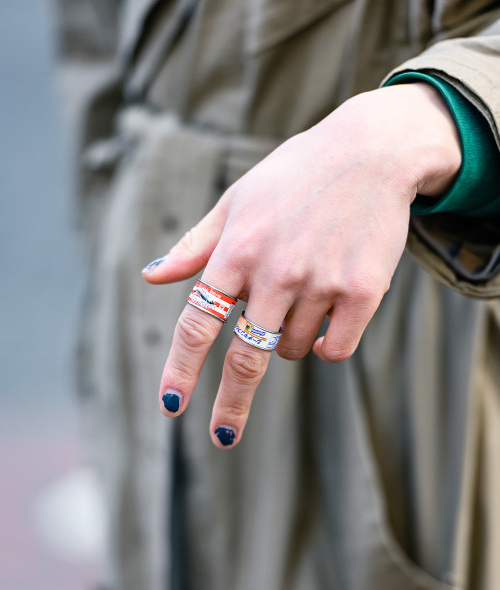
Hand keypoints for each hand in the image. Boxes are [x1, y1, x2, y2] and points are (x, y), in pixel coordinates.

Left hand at [142, 83, 460, 447]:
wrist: (371, 152)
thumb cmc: (294, 176)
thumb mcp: (237, 200)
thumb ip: (195, 246)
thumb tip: (151, 276)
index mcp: (236, 251)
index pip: (198, 323)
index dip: (182, 369)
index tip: (171, 404)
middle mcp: (275, 272)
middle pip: (246, 358)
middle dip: (232, 404)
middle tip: (223, 438)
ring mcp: (321, 283)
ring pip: (293, 349)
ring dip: (288, 338)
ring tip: (303, 291)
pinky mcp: (362, 292)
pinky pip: (335, 348)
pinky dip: (327, 344)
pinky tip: (329, 317)